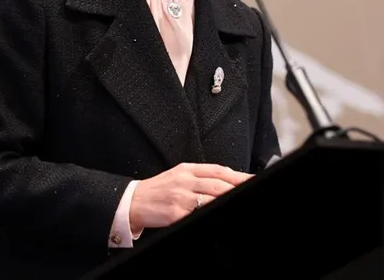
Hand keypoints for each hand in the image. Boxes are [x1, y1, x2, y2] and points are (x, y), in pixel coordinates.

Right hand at [129, 163, 250, 231]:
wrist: (132, 202)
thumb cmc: (157, 190)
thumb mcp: (178, 175)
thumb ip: (199, 176)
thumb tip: (225, 179)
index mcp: (187, 169)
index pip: (218, 171)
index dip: (237, 175)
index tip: (251, 178)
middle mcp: (185, 181)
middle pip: (218, 184)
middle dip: (236, 187)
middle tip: (249, 188)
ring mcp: (180, 197)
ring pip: (211, 198)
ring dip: (225, 199)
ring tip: (237, 199)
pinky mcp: (176, 213)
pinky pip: (198, 213)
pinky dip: (210, 211)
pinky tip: (218, 210)